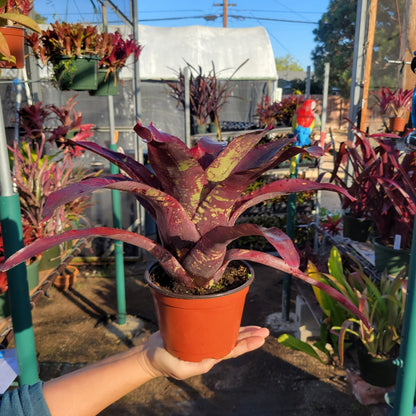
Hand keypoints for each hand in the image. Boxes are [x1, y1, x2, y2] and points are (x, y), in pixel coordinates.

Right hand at [139, 326, 269, 379]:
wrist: (150, 355)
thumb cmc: (164, 362)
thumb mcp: (180, 368)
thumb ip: (195, 366)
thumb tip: (211, 361)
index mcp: (209, 357)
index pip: (233, 350)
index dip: (247, 344)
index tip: (261, 338)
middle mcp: (210, 347)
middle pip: (235, 341)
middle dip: (251, 336)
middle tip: (266, 330)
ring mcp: (204, 338)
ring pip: (228, 333)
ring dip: (243, 330)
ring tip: (258, 327)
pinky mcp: (196, 328)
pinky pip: (214, 324)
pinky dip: (225, 320)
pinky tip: (231, 316)